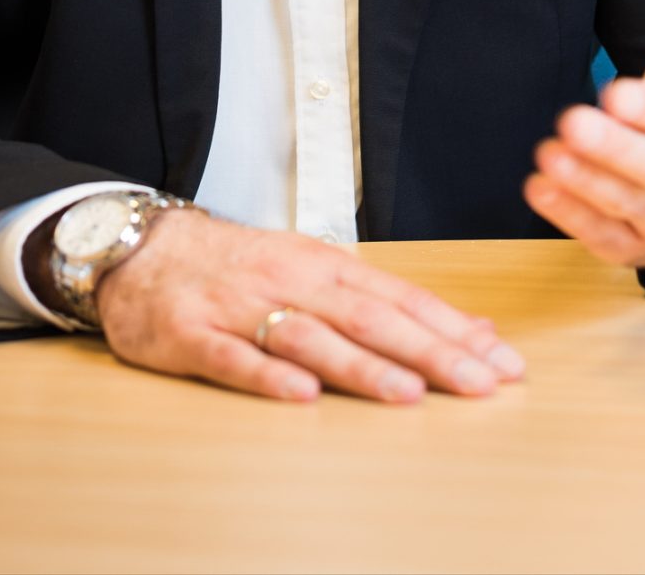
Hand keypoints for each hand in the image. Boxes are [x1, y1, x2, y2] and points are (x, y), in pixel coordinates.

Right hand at [94, 206, 526, 403]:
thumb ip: (389, 303)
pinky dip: (268, 375)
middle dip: (429, 352)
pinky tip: (300, 395)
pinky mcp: (193, 334)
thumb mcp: (317, 271)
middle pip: (370, 319)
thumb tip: (471, 328)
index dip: (454, 331)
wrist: (141, 249)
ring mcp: (241, 307)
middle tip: (479, 383)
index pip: (403, 299)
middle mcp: (292, 281)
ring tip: (408, 393)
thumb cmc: (239, 266)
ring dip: (360, 367)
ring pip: (310, 337)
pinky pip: (234, 358)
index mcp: (326, 266)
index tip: (503, 362)